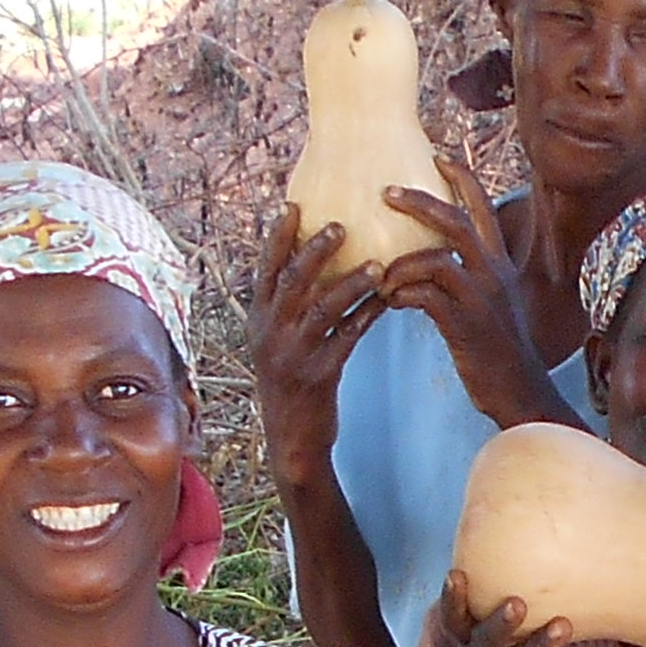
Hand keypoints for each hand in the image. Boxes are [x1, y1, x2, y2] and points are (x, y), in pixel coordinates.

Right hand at [253, 208, 394, 491]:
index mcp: (258, 319)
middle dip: (314, 251)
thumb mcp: (276, 342)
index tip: (293, 206)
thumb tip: (306, 261)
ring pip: (322, 309)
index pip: (265, 270)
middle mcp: (270, 333)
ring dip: (350, 282)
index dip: (277, 237)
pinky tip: (388, 299)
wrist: (292, 441)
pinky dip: (367, 315)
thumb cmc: (291, 382)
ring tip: (376, 264)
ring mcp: (293, 355)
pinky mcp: (319, 375)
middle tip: (340, 225)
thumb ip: (286, 307)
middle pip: (292, 282)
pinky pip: (347, 337)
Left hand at [369, 185, 562, 426]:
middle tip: (387, 192)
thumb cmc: (498, 351)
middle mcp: (493, 272)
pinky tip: (390, 301)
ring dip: (401, 261)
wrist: (519, 392)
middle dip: (419, 201)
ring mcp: (481, 297)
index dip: (460, 177)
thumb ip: (469, 276)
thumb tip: (433, 260)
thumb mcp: (492, 304)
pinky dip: (402, 293)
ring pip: (436, 257)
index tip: (436, 157)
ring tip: (379, 272)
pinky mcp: (465, 324)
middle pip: (456, 219)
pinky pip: (426, 295)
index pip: (482, 206)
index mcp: (500, 263)